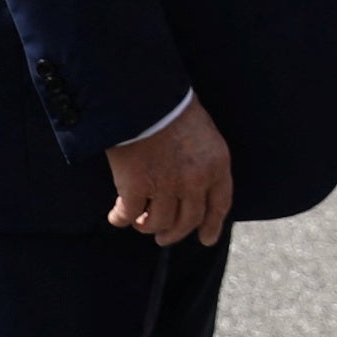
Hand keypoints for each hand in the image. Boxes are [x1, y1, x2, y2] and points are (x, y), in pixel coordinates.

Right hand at [106, 97, 233, 246]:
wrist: (143, 97)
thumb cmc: (172, 107)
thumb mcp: (204, 132)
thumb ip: (203, 160)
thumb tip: (194, 185)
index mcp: (217, 165)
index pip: (219, 204)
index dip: (212, 225)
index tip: (205, 239)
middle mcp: (195, 181)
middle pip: (188, 220)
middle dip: (175, 233)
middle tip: (163, 237)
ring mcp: (165, 186)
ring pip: (159, 222)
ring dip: (148, 226)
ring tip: (141, 223)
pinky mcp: (135, 187)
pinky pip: (129, 214)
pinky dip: (121, 219)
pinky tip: (116, 217)